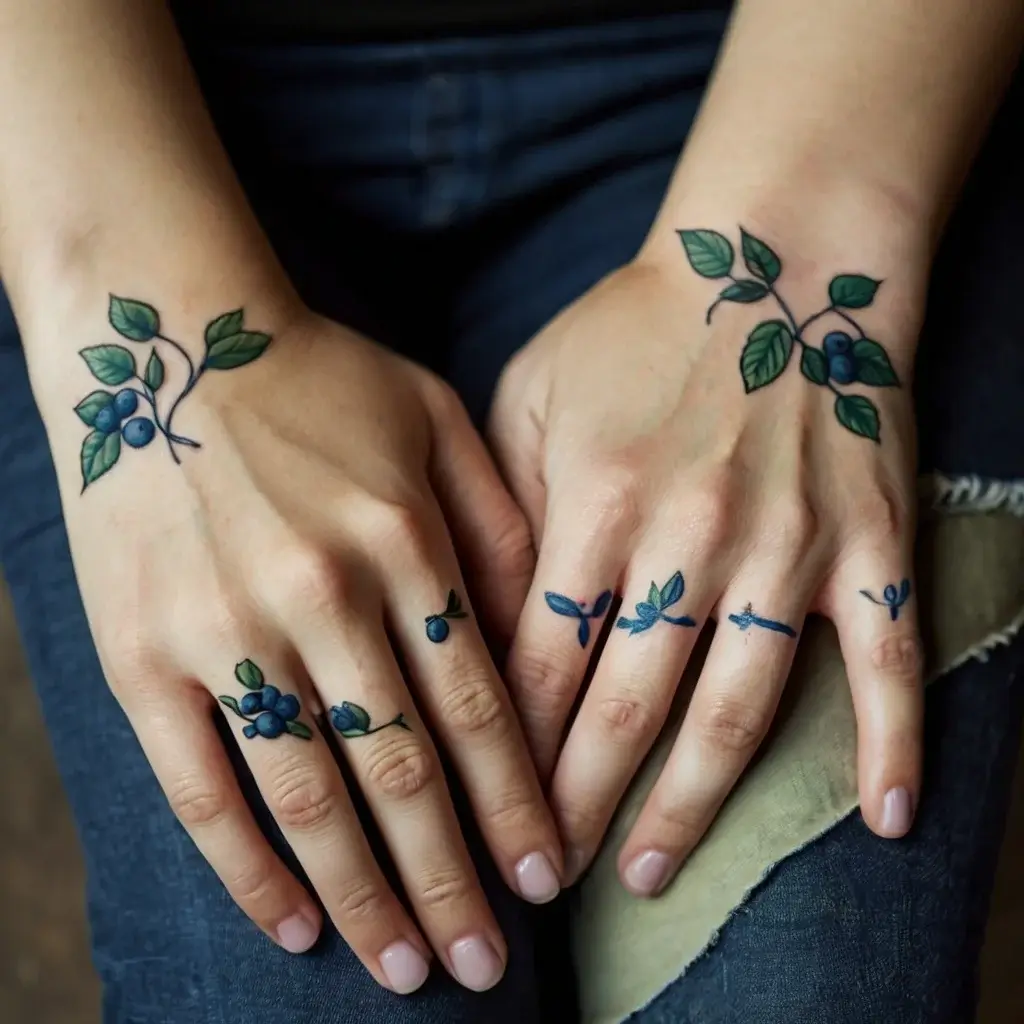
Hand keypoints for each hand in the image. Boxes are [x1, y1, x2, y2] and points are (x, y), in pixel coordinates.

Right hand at [42, 300, 560, 993]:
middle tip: (486, 969)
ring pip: (311, 797)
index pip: (482, 708)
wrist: (163, 338)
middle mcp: (323, 596)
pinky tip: (294, 924)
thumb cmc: (318, 378)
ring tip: (405, 973)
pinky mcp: (142, 654)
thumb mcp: (437, 420)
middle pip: (405, 773)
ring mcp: (227, 631)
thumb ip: (501, 523)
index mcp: (405, 542)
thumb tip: (551, 636)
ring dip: (365, 897)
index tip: (547, 882)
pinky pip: (202, 786)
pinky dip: (248, 867)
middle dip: (453, 883)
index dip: (519, 806)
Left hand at [489, 224, 923, 895]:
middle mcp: (689, 540)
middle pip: (622, 708)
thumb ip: (499, 504)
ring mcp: (789, 548)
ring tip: (644, 874)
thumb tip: (474, 614)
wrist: (774, 262)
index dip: (502, 752)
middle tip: (539, 882)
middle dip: (572, 805)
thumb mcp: (528, 393)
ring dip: (689, 808)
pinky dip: (893, 744)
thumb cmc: (634, 328)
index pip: (536, 662)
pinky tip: (887, 822)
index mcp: (595, 505)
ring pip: (734, 711)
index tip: (478, 816)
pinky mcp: (872, 544)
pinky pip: (888, 661)